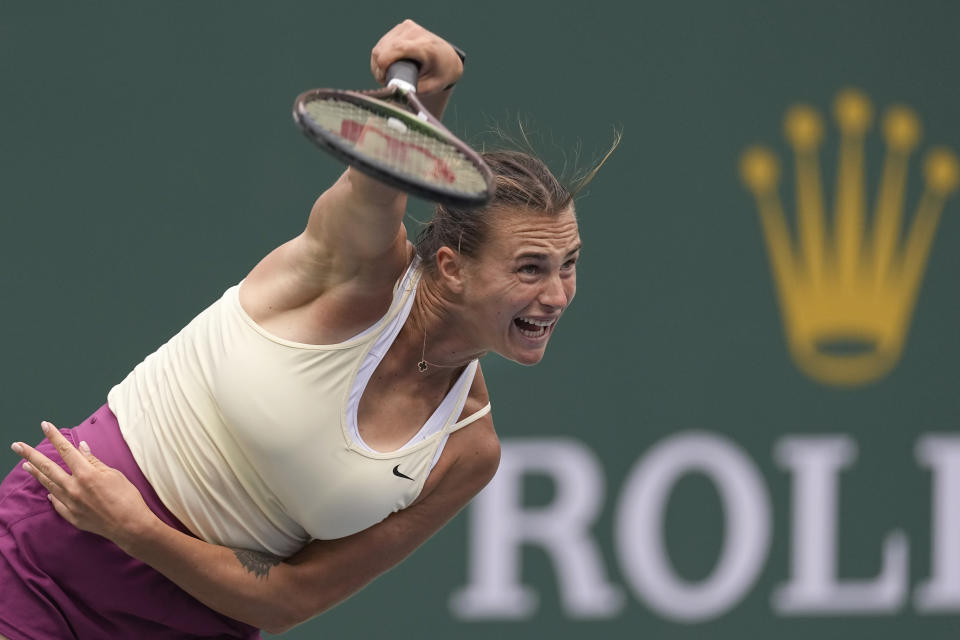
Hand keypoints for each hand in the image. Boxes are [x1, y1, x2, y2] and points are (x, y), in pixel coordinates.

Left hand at [11, 421, 160, 551]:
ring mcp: (71, 503)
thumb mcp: (114, 474)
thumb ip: (94, 461)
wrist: (130, 525)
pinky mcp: (72, 516)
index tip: (44, 426)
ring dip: (36, 474)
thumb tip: (81, 448)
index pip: (66, 451)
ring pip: (49, 485)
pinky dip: (51, 495)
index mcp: (86, 474)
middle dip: (31, 455)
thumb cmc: (127, 498)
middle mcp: (74, 488)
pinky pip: (57, 503)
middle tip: (17, 446)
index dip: (54, 437)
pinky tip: (47, 491)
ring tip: (26, 465)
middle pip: (48, 468)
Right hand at [370, 19, 462, 94]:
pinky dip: (381, 55)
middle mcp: (416, 33)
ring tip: (384, 75)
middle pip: (384, 48)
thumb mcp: (430, 87)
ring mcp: (408, 27)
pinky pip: (383, 42)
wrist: (448, 58)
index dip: (383, 65)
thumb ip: (412, 89)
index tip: (383, 79)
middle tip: (384, 81)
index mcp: (426, 47)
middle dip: (378, 67)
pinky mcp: (402, 27)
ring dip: (377, 62)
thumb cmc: (440, 75)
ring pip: (380, 46)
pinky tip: (386, 65)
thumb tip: (392, 90)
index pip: (396, 49)